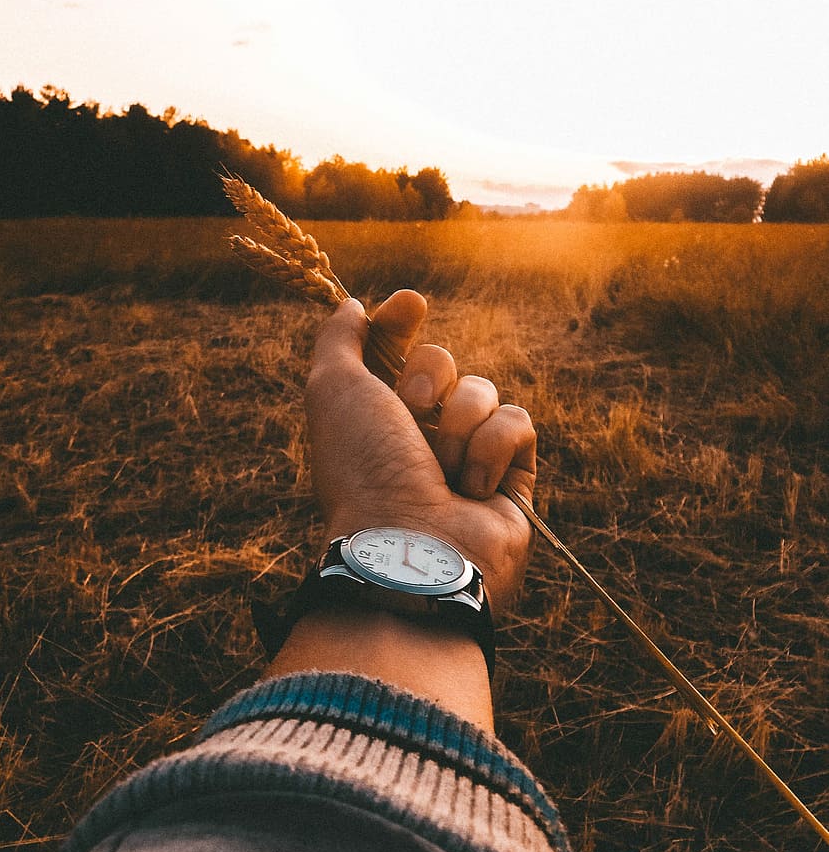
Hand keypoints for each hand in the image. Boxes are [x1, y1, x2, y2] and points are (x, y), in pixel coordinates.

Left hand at [305, 290, 536, 616]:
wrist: (413, 547)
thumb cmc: (365, 469)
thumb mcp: (333, 390)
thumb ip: (339, 339)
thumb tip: (353, 305)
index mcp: (372, 417)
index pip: (394, 349)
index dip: (401, 322)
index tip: (409, 304)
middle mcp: (417, 434)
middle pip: (441, 362)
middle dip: (425, 381)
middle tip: (410, 419)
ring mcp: (466, 454)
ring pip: (482, 390)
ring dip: (459, 422)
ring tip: (442, 469)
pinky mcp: (511, 475)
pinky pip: (517, 422)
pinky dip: (493, 448)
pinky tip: (473, 488)